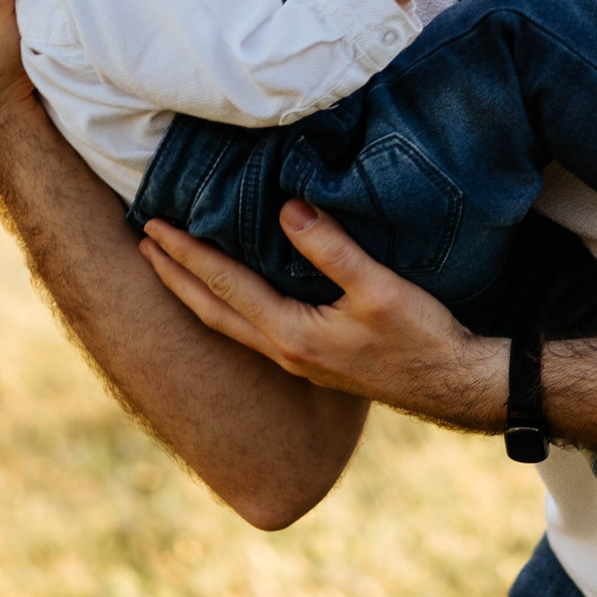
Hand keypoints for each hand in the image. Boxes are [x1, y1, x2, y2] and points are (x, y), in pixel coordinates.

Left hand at [140, 201, 505, 428]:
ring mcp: (296, 361)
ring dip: (194, 292)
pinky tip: (231, 294)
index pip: (225, 285)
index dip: (187, 253)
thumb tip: (285, 209)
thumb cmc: (422, 338)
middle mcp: (283, 352)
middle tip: (142, 242)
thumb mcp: (379, 288)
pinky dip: (226, 305)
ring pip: (227, 324)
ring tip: (170, 265)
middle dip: (174, 275)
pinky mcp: (313, 360)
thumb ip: (331, 248)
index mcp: (291, 334)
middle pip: (211, 311)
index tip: (154, 226)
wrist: (455, 387)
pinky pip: (250, 329)